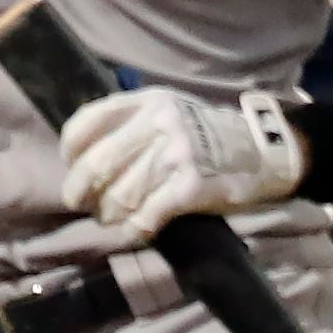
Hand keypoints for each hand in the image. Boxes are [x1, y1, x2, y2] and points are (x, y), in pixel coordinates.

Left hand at [59, 87, 304, 242]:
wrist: (262, 151)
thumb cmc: (205, 135)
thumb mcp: (167, 111)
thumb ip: (130, 123)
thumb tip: (83, 155)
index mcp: (147, 101)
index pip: (89, 122)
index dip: (71, 149)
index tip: (71, 166)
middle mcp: (159, 123)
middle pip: (98, 163)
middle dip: (80, 189)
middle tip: (81, 203)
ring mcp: (177, 155)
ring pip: (121, 194)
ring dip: (109, 214)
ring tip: (110, 219)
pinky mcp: (192, 187)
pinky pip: (148, 215)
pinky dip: (135, 229)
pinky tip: (134, 232)